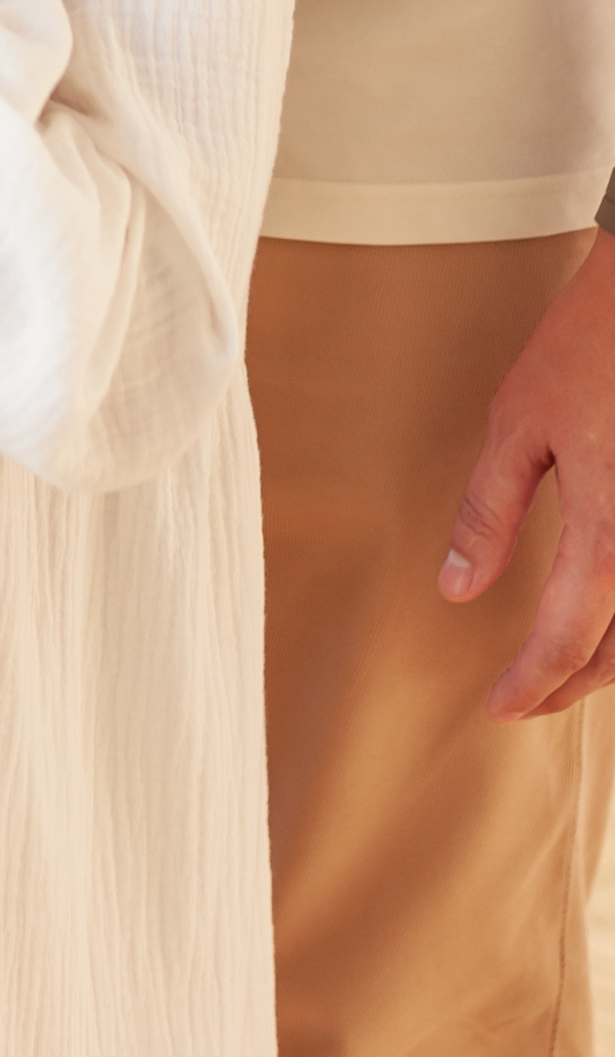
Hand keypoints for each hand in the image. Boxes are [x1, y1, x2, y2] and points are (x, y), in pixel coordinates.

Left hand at [440, 231, 614, 714]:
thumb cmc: (585, 349)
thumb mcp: (518, 425)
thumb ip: (489, 514)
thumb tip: (457, 590)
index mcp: (610, 529)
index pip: (568, 637)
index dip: (532, 682)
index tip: (500, 707)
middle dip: (574, 682)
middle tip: (526, 695)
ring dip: (612, 658)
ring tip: (563, 666)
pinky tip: (606, 615)